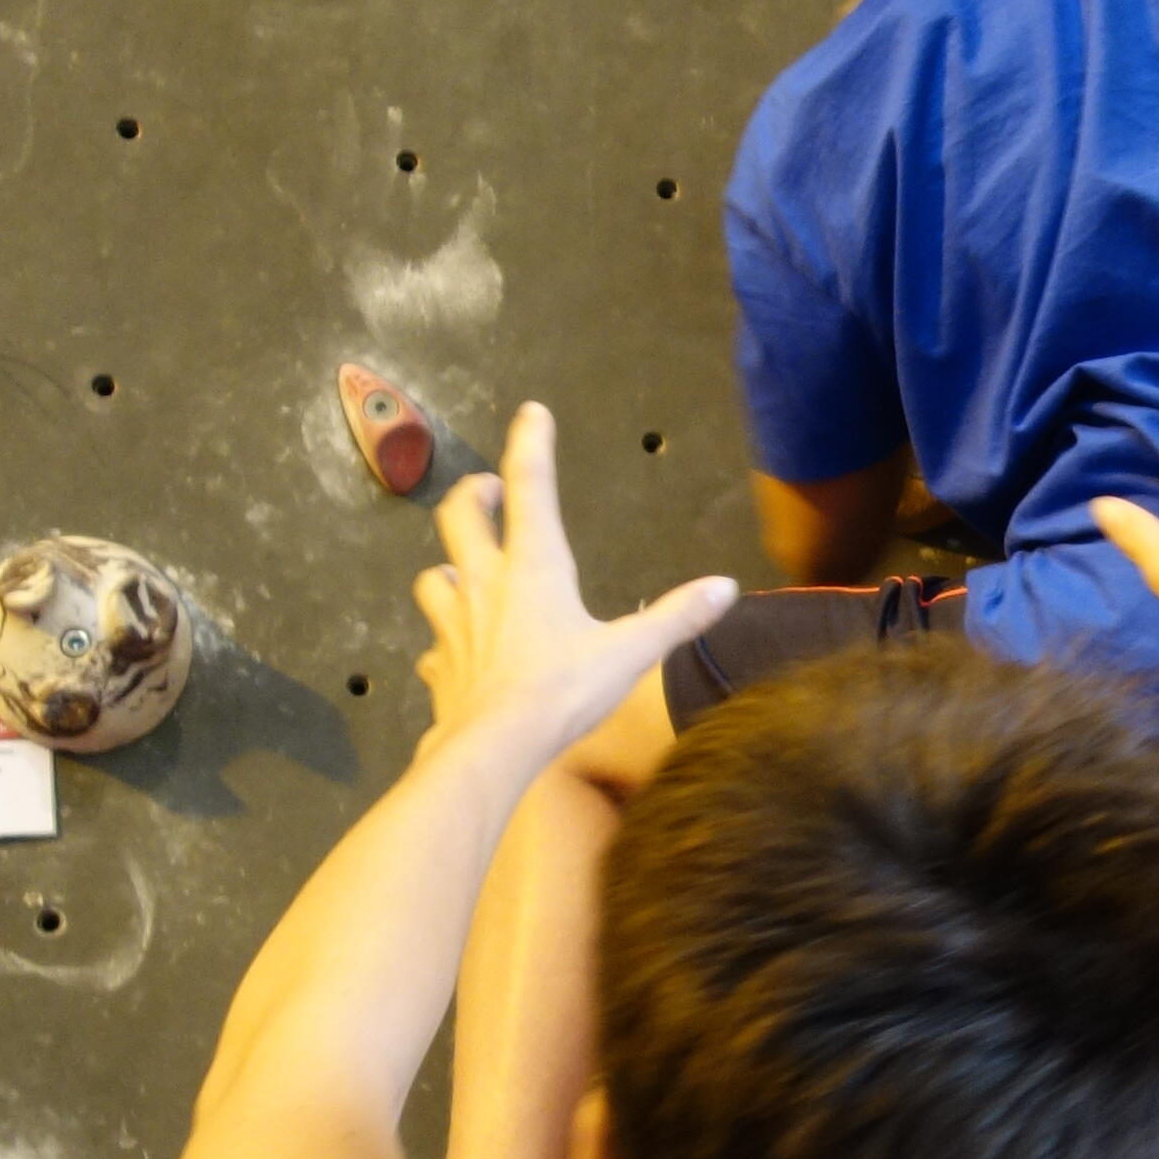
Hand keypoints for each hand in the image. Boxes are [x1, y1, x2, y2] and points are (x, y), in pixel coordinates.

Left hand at [410, 405, 733, 762]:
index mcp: (534, 567)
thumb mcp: (629, 653)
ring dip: (448, 567)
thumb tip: (726, 588)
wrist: (495, 747)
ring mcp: (453, 623)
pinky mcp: (439, 665)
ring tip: (464, 572)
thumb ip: (676, 618)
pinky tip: (455, 653)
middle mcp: (485, 582)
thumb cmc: (562, 692)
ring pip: (433, 575)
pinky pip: (433, 644)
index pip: (530, 486)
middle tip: (487, 490)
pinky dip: (443, 642)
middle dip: (473, 494)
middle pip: (460, 516)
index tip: (532, 412)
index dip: (531, 443)